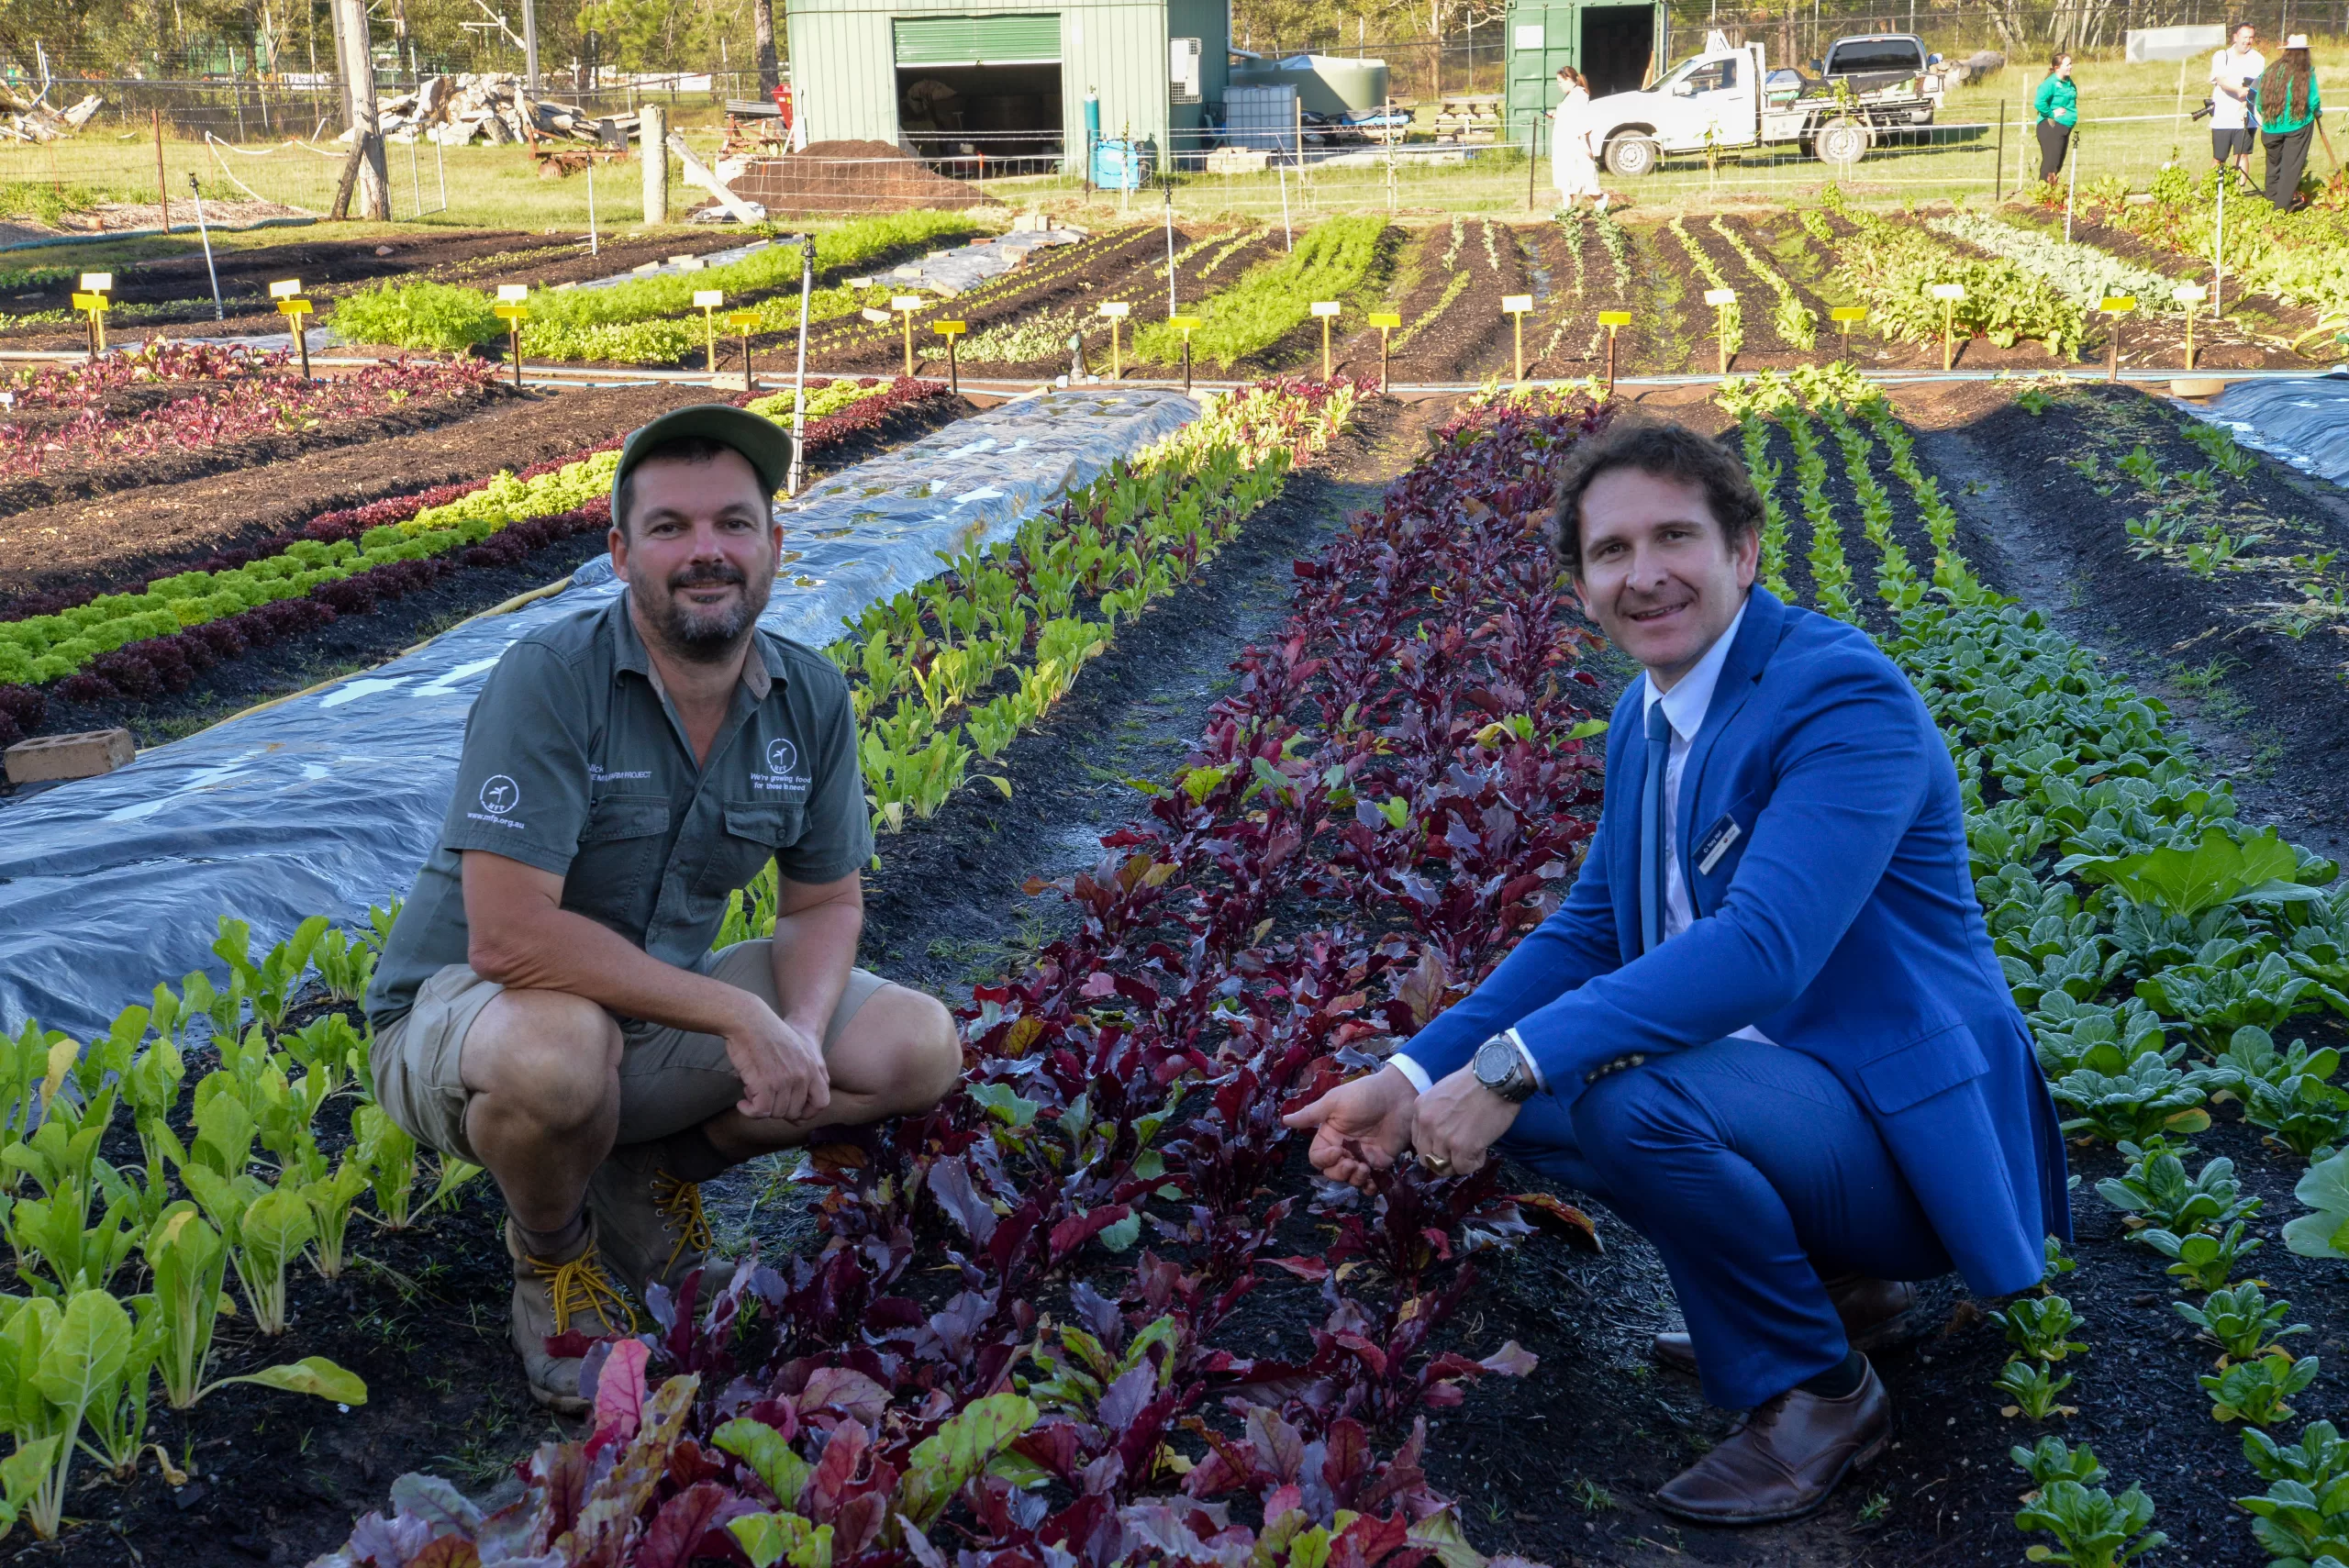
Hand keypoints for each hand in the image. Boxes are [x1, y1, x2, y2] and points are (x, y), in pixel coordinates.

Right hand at [724, 997, 830, 1121]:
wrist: (750, 1019)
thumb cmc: (768, 1034)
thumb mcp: (797, 1050)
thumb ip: (803, 1075)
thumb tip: (798, 1115)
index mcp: (814, 1067)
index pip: (822, 1102)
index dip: (807, 1112)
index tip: (790, 1113)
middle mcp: (803, 1075)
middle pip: (794, 1112)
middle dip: (776, 1109)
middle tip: (763, 1094)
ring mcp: (786, 1080)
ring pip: (776, 1113)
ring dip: (760, 1107)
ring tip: (752, 1089)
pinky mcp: (766, 1083)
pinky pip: (761, 1112)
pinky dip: (749, 1111)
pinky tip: (742, 1103)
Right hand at [1283, 1065, 1417, 1190]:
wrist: (1399, 1095)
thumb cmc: (1364, 1095)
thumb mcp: (1334, 1102)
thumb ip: (1311, 1115)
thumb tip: (1284, 1120)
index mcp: (1330, 1134)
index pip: (1317, 1157)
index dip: (1324, 1159)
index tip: (1337, 1151)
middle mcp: (1344, 1148)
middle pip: (1332, 1172)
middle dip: (1340, 1172)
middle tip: (1354, 1163)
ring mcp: (1362, 1157)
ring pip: (1350, 1180)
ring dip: (1355, 1179)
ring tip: (1365, 1168)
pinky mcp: (1380, 1162)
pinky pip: (1370, 1183)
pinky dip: (1369, 1187)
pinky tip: (1373, 1182)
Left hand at [1410, 1066, 1524, 1177]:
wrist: (1497, 1076)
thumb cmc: (1476, 1081)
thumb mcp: (1443, 1093)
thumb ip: (1436, 1113)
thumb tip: (1441, 1135)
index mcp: (1420, 1109)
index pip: (1419, 1142)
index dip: (1435, 1147)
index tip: (1449, 1144)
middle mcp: (1427, 1123)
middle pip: (1427, 1159)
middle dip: (1444, 1160)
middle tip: (1461, 1152)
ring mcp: (1443, 1136)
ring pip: (1444, 1166)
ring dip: (1461, 1161)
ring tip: (1476, 1146)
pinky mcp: (1461, 1147)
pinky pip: (1463, 1168)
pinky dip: (1475, 1163)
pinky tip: (1483, 1149)